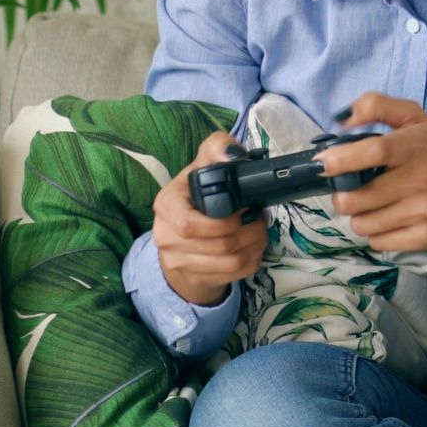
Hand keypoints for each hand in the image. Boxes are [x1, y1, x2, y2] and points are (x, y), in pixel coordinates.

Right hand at [151, 131, 268, 305]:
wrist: (182, 231)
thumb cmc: (196, 192)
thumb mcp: (203, 163)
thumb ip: (218, 148)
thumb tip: (234, 155)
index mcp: (166, 205)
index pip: (188, 224)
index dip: (221, 223)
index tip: (241, 209)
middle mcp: (166, 236)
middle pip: (219, 245)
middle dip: (250, 231)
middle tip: (260, 217)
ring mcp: (178, 261)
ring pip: (230, 262)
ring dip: (255, 245)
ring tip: (259, 230)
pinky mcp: (196, 278)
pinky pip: (234, 275)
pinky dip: (252, 260)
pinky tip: (253, 246)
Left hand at [322, 93, 426, 263]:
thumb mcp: (418, 119)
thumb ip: (378, 106)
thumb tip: (342, 120)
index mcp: (416, 147)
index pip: (374, 152)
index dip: (341, 160)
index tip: (324, 164)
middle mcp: (421, 181)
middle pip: (357, 198)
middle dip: (343, 195)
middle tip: (350, 189)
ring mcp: (424, 212)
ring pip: (363, 224)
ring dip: (358, 216)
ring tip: (371, 205)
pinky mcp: (426, 237)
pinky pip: (378, 242)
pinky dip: (375, 233)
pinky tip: (388, 219)